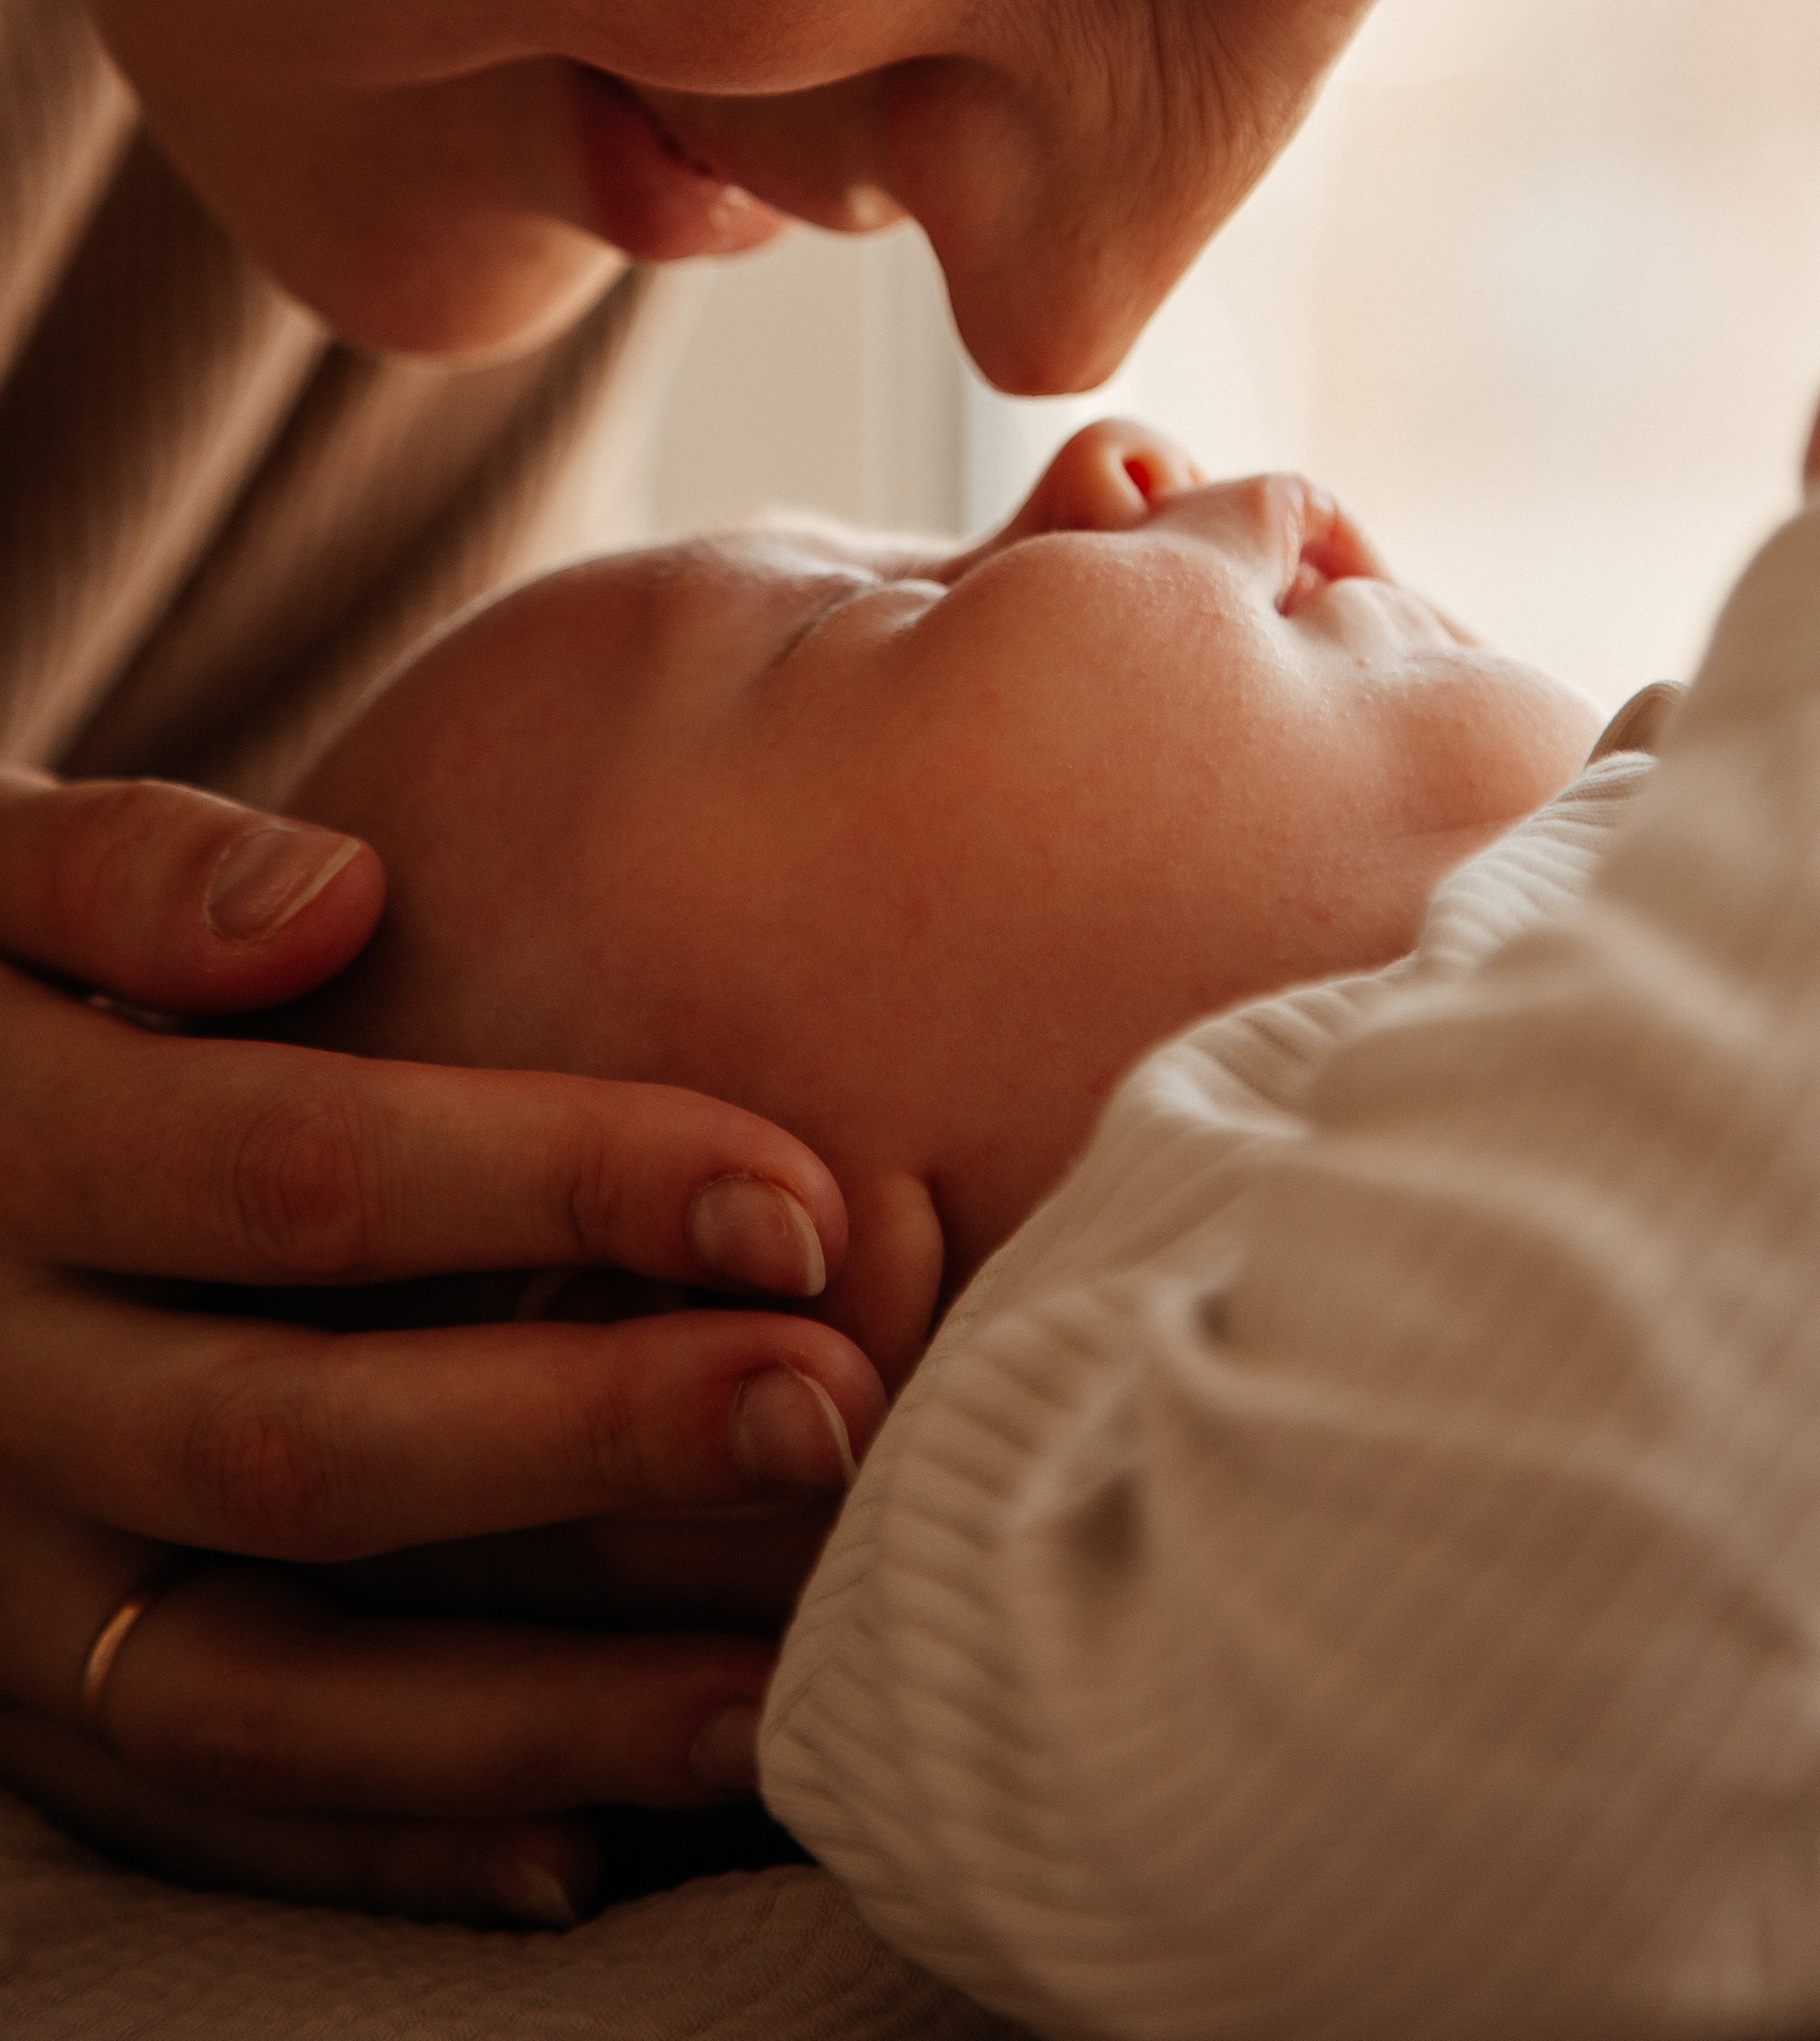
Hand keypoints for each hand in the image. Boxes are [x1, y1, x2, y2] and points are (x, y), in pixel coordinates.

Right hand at [0, 768, 886, 1920]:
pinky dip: (380, 1851)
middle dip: (587, 1439)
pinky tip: (581, 1854)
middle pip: (300, 1446)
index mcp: (0, 1157)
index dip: (557, 1182)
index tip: (794, 1196)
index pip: (298, 1177)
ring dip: (526, 1707)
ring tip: (775, 1693)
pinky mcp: (9, 1701)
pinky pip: (188, 1811)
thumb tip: (334, 900)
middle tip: (836, 1412)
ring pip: (257, 1690)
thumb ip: (129, 867)